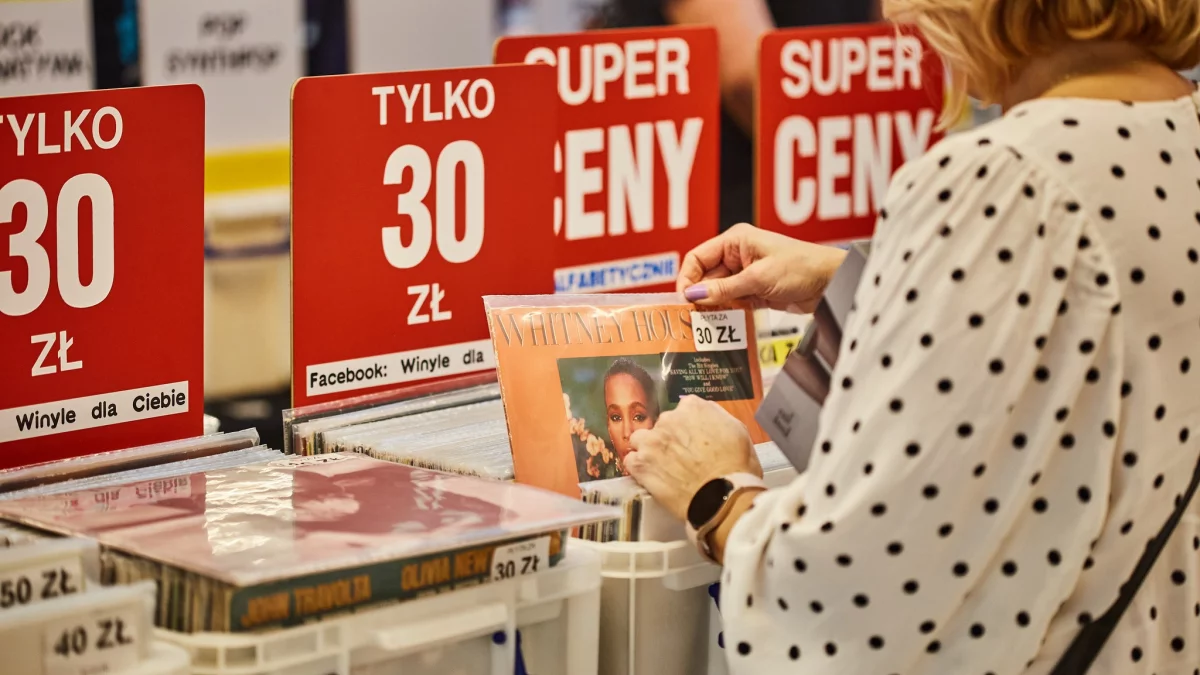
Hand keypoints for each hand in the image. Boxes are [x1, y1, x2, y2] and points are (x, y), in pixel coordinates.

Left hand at [625, 396, 761, 521]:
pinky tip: (651, 477)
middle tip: (682, 458)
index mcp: (694, 408)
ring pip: (641, 439)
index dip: (689, 427)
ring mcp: (652, 441)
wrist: (724, 497)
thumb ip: (717, 419)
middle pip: (664, 425)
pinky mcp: (641, 464)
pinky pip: (631, 461)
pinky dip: (639, 468)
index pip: (685, 410)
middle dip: (670, 439)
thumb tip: (708, 420)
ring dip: (649, 450)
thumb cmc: (737, 468)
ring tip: (662, 467)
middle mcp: (669, 419)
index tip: (694, 440)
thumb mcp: (738, 432)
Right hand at [677, 223, 846, 313]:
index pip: (698, 258)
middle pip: (705, 278)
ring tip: (704, 326)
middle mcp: (737, 256)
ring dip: (712, 308)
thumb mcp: (759, 278)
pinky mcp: (754, 292)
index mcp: (736, 241)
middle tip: (691, 318)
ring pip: (717, 293)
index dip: (687, 278)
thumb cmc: (802, 267)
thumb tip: (694, 295)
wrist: (832, 282)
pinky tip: (721, 326)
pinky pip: (732, 303)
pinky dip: (726, 313)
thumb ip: (725, 289)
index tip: (683, 300)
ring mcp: (746, 275)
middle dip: (699, 297)